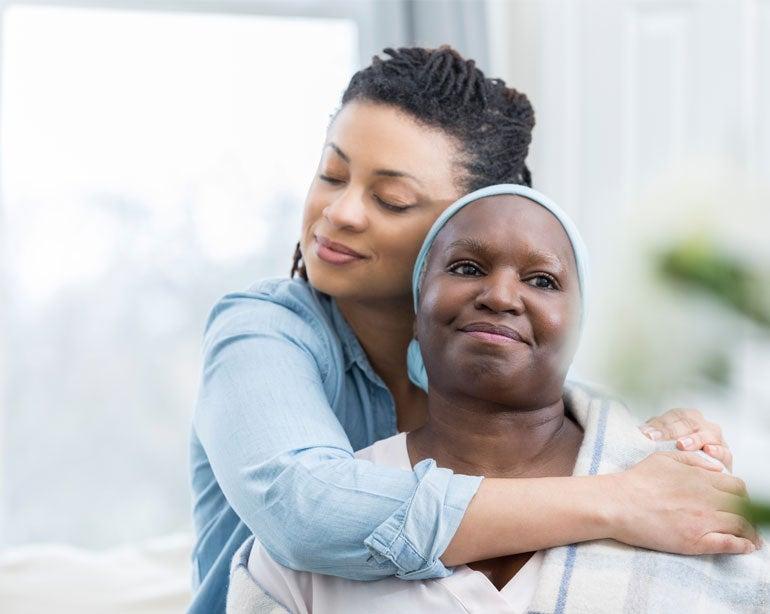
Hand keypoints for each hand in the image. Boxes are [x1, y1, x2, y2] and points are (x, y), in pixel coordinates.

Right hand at [607, 451, 759, 554]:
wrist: (617, 504)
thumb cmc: (636, 480)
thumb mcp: (664, 458)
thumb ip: (694, 460)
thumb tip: (718, 468)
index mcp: (700, 478)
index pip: (737, 486)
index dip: (740, 494)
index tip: (736, 501)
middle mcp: (707, 498)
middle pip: (743, 506)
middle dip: (748, 512)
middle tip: (744, 519)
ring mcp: (703, 521)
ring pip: (741, 526)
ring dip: (750, 531)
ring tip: (752, 537)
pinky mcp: (695, 541)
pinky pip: (729, 545)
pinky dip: (743, 546)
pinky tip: (747, 547)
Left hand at [640, 407, 731, 471]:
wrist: (694, 472)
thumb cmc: (672, 454)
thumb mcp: (659, 442)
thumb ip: (652, 435)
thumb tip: (637, 434)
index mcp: (685, 417)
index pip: (673, 416)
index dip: (659, 424)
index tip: (644, 434)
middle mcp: (701, 424)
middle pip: (688, 422)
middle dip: (671, 431)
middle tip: (655, 439)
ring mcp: (715, 438)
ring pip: (707, 434)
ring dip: (694, 439)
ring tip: (681, 445)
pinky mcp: (726, 455)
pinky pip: (724, 452)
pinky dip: (717, 451)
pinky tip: (708, 451)